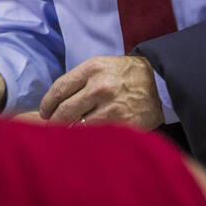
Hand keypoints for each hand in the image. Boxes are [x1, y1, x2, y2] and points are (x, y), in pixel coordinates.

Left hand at [38, 55, 163, 128]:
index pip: (59, 89)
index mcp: (92, 68)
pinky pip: (97, 136)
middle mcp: (99, 87)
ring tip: (66, 136)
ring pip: (78, 127)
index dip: (47, 104)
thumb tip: (55, 102)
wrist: (160, 82)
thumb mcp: (102, 65)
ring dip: (69, 133)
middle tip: (51, 127)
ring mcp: (111, 108)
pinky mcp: (122, 125)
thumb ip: (79, 80)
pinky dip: (88, 139)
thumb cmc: (126, 74)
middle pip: (64, 111)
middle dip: (54, 122)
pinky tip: (85, 140)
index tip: (44, 113)